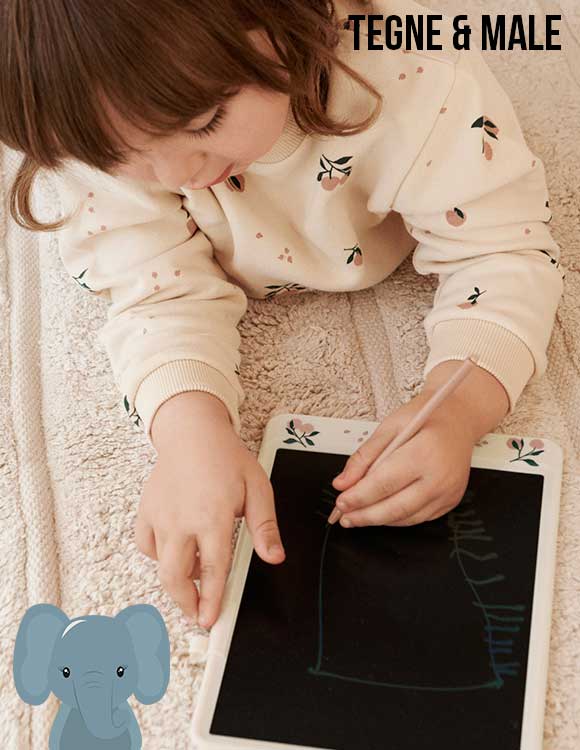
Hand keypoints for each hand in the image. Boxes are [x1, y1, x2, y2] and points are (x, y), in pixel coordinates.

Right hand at [135, 392, 285, 627]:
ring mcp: (160, 516)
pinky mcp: (146, 512)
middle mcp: (182, 520)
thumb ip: (265, 528)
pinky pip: (147, 545)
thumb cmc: (227, 459)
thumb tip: (275, 558)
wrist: (192, 433)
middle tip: (198, 614)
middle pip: (174, 577)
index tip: (210, 620)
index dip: (212, 599)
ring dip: (176, 580)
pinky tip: (176, 550)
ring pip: (160, 565)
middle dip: (185, 603)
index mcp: (213, 516)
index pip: (212, 569)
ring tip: (194, 581)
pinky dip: (159, 556)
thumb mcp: (257, 488)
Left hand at [331, 362, 508, 526]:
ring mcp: (448, 492)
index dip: (358, 497)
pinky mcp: (451, 501)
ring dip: (379, 521)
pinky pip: (420, 518)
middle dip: (365, 516)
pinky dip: (397, 519)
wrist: (459, 418)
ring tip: (357, 516)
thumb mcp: (388, 427)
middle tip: (345, 517)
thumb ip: (363, 457)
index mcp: (423, 453)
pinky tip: (381, 513)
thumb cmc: (425, 417)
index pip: (383, 484)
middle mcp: (440, 477)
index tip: (340, 502)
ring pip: (407, 518)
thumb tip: (342, 483)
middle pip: (395, 507)